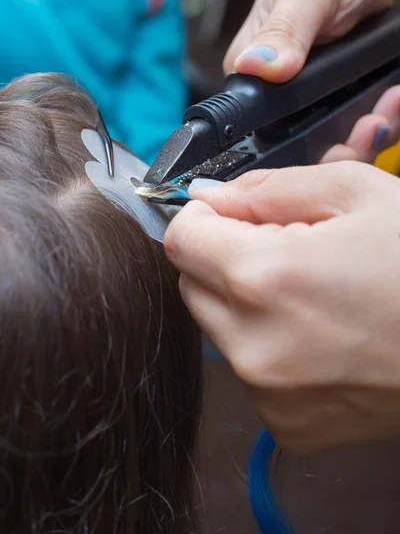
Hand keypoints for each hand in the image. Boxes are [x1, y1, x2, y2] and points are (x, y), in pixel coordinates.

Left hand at [164, 165, 399, 452]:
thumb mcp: (355, 193)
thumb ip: (266, 188)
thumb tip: (207, 197)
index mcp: (263, 278)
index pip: (180, 238)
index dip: (204, 217)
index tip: (234, 214)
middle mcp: (251, 346)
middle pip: (192, 285)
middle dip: (222, 258)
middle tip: (282, 249)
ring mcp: (267, 396)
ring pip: (217, 328)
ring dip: (244, 304)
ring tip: (308, 295)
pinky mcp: (287, 427)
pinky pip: (249, 371)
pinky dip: (268, 347)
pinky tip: (320, 338)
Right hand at [224, 0, 399, 162]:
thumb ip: (283, 30)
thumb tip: (255, 66)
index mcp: (250, 72)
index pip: (260, 128)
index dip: (295, 140)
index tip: (333, 137)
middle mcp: (275, 91)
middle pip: (302, 141)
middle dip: (341, 142)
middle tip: (372, 123)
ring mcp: (309, 97)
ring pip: (332, 138)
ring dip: (367, 134)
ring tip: (389, 109)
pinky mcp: (337, 96)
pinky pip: (356, 123)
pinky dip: (381, 119)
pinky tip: (391, 103)